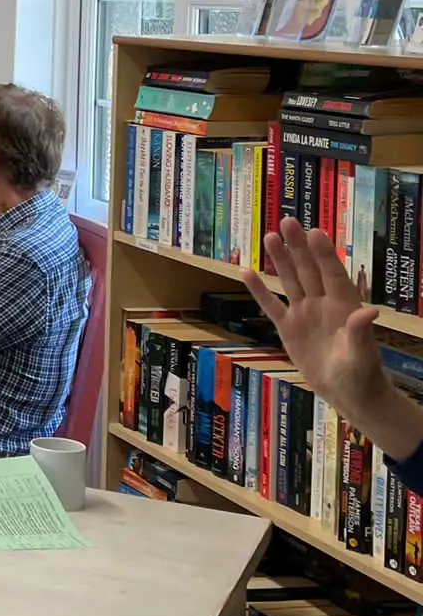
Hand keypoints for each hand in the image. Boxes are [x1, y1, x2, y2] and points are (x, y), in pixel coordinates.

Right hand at [244, 219, 406, 437]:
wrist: (348, 394)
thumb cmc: (361, 373)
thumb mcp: (362, 354)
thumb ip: (361, 331)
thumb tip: (368, 310)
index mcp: (344, 305)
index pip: (332, 274)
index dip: (323, 254)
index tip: (314, 232)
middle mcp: (322, 303)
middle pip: (308, 270)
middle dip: (298, 246)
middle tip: (287, 221)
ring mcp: (304, 314)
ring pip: (289, 281)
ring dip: (280, 260)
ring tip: (269, 236)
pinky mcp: (288, 328)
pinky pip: (271, 305)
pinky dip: (259, 290)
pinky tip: (247, 272)